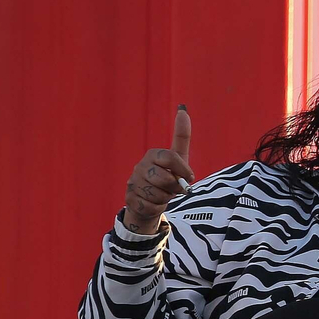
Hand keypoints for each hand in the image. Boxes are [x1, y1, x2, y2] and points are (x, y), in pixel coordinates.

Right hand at [123, 106, 196, 234]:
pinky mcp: (129, 198)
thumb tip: (183, 110)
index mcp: (153, 154)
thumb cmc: (168, 177)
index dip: (182, 170)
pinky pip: (151, 206)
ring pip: (158, 194)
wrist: (152, 201)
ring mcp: (133, 182)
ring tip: (162, 194)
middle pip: (165, 179)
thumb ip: (181, 138)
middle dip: (174, 187)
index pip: (170, 157)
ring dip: (166, 198)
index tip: (188, 177)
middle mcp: (140, 166)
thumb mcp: (179, 159)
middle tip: (173, 188)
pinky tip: (153, 202)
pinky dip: (157, 207)